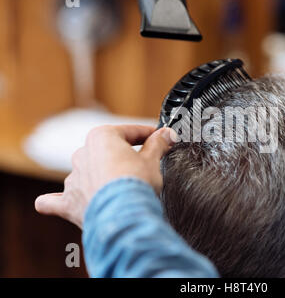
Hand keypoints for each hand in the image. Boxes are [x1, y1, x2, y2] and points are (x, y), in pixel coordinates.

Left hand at [35, 125, 175, 227]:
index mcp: (102, 137)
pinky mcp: (68, 202)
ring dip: (99, 176)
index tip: (160, 138)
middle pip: (107, 151)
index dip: (148, 135)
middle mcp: (82, 154)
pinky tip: (62, 201)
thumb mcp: (153, 160)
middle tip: (144, 165)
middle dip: (123, 156)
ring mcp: (73, 179)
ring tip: (118, 188)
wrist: (123, 215)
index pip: (130, 131)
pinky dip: (58, 201)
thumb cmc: (136, 184)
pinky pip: (55, 201)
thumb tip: (167, 134)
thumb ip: (158, 143)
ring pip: (85, 172)